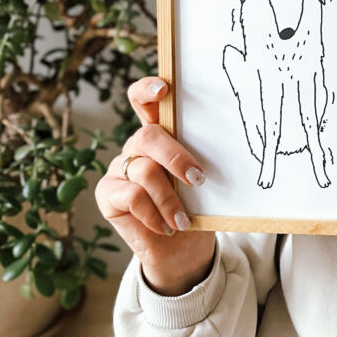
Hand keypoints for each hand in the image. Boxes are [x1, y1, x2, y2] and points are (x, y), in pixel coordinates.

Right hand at [94, 77, 215, 295]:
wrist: (181, 249)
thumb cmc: (196, 206)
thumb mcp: (203, 180)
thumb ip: (201, 159)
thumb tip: (229, 146)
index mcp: (161, 134)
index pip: (145, 100)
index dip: (149, 89)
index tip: (164, 88)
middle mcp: (137, 146)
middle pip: (148, 136)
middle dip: (176, 157)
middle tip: (198, 178)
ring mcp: (119, 168)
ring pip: (144, 170)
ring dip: (169, 198)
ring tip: (182, 219)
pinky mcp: (107, 193)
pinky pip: (132, 196)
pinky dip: (154, 213)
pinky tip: (166, 226)